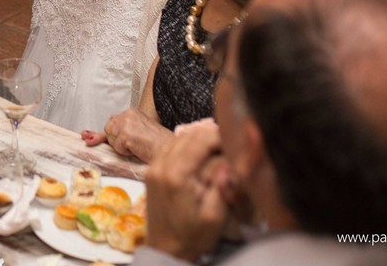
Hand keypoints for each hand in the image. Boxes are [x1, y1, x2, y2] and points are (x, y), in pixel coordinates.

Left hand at [88, 108, 171, 162]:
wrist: (169, 149)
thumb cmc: (158, 144)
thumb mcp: (137, 134)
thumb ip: (118, 132)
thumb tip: (89, 136)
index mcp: (132, 113)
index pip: (112, 123)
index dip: (113, 135)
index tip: (116, 138)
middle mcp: (127, 114)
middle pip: (108, 130)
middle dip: (117, 141)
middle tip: (135, 144)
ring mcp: (125, 123)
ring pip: (111, 139)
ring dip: (122, 147)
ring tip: (138, 146)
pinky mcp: (125, 134)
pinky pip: (117, 148)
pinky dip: (125, 152)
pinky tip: (137, 149)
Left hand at [144, 119, 229, 261]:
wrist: (166, 250)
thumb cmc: (192, 237)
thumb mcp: (214, 216)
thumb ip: (223, 186)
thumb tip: (230, 161)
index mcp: (176, 176)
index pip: (200, 139)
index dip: (220, 136)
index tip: (235, 143)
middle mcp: (160, 166)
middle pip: (189, 135)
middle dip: (211, 137)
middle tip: (228, 148)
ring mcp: (153, 166)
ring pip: (179, 138)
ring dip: (199, 140)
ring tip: (216, 153)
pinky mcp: (151, 170)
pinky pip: (170, 147)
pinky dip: (186, 146)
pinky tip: (199, 158)